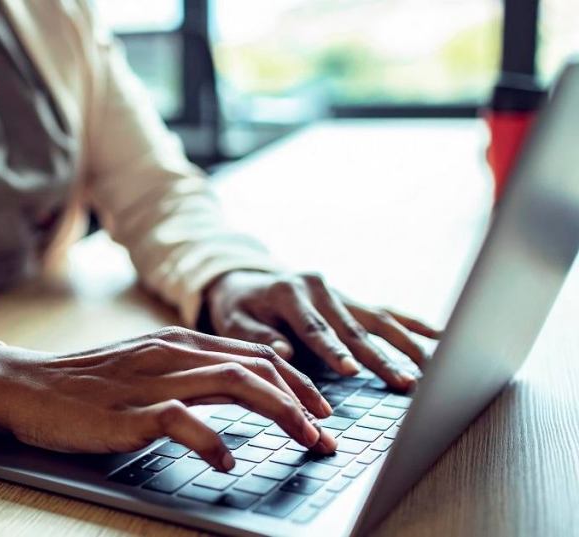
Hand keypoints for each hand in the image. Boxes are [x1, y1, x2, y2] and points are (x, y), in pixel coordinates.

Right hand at [0, 327, 336, 471]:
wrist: (27, 384)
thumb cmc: (86, 384)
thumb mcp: (146, 367)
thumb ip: (189, 374)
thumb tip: (240, 390)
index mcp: (179, 341)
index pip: (256, 352)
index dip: (298, 382)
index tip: (323, 411)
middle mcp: (173, 353)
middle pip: (257, 365)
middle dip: (304, 399)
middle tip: (329, 434)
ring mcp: (152, 380)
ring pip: (233, 384)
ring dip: (279, 413)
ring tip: (306, 441)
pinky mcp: (129, 411)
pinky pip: (182, 421)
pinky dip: (213, 440)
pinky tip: (228, 461)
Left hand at [204, 271, 441, 391]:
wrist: (246, 282)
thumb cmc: (239, 307)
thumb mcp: (234, 321)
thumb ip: (258, 335)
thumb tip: (286, 351)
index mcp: (289, 293)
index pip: (315, 327)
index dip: (333, 350)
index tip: (351, 370)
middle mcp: (319, 288)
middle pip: (353, 328)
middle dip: (379, 357)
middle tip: (403, 382)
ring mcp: (339, 292)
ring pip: (378, 320)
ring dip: (405, 346)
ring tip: (431, 369)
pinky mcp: (352, 300)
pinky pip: (387, 312)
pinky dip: (413, 325)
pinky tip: (441, 337)